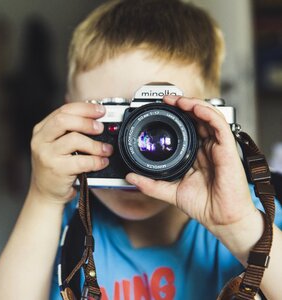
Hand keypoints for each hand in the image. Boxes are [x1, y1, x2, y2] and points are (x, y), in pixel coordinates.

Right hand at [29, 102, 112, 203]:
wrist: (45, 193)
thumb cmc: (55, 167)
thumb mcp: (55, 145)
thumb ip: (69, 131)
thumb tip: (95, 118)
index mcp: (41, 130)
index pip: (63, 110)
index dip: (84, 108)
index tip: (100, 110)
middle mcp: (40, 141)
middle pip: (64, 120)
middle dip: (87, 121)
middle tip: (100, 128)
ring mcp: (47, 155)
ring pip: (75, 139)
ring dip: (95, 144)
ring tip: (105, 149)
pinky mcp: (57, 170)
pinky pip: (82, 161)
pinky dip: (96, 161)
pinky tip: (101, 162)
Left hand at [125, 95, 257, 232]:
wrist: (221, 219)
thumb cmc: (203, 205)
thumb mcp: (169, 192)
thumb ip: (150, 184)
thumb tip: (130, 177)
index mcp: (196, 154)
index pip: (187, 127)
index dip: (176, 115)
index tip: (160, 109)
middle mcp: (208, 147)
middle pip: (197, 117)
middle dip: (182, 104)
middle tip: (166, 99)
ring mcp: (218, 147)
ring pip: (208, 116)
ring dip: (193, 104)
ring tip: (177, 100)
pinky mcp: (227, 149)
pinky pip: (219, 125)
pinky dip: (207, 113)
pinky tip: (194, 108)